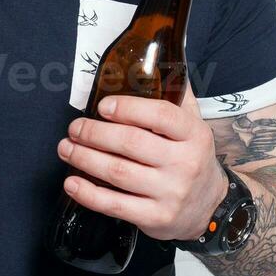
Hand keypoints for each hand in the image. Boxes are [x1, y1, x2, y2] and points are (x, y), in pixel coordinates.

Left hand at [56, 76, 228, 240]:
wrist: (210, 207)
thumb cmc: (191, 156)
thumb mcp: (193, 124)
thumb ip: (174, 93)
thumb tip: (151, 57)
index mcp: (193, 134)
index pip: (160, 115)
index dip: (128, 108)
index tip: (102, 106)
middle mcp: (185, 164)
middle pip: (131, 143)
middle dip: (94, 133)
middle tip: (74, 127)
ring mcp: (170, 193)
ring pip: (118, 172)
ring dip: (84, 158)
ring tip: (66, 148)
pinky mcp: (155, 218)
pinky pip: (115, 205)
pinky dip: (88, 194)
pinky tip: (71, 182)